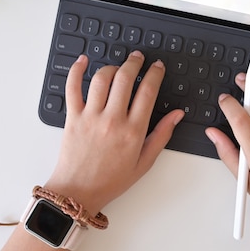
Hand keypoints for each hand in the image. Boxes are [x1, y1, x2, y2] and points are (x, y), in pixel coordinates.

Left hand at [46, 52, 184, 213]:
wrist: (78, 192)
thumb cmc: (111, 181)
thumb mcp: (144, 163)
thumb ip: (161, 136)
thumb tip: (177, 115)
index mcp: (133, 131)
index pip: (148, 92)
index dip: (155, 74)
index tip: (157, 67)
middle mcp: (112, 120)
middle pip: (125, 79)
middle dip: (134, 63)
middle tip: (138, 58)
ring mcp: (91, 117)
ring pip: (102, 79)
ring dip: (112, 66)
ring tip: (118, 66)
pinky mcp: (72, 118)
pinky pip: (72, 88)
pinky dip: (76, 71)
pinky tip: (83, 61)